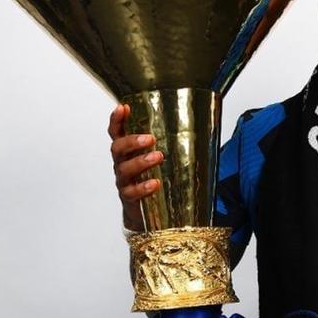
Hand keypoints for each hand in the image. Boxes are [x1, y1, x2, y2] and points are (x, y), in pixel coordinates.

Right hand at [108, 104, 162, 231]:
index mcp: (127, 150)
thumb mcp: (156, 155)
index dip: (117, 119)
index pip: (116, 131)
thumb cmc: (152, 175)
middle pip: (117, 148)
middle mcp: (121, 163)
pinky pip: (132, 192)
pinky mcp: (128, 197)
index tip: (123, 107)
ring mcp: (123, 180)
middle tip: (150, 139)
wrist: (144, 210)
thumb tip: (201, 121)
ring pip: (124, 169)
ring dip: (141, 162)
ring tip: (158, 157)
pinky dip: (143, 187)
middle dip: (132, 141)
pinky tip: (155, 184)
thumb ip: (168, 140)